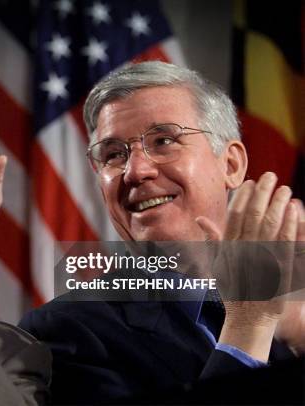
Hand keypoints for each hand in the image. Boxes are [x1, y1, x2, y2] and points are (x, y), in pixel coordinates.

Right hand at [196, 172, 299, 360]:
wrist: (248, 315)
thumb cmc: (232, 289)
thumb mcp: (216, 264)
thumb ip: (212, 239)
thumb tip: (199, 220)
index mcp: (228, 246)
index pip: (235, 214)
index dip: (243, 196)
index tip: (250, 182)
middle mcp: (244, 248)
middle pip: (253, 213)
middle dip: (262, 192)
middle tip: (270, 176)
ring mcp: (262, 256)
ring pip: (270, 222)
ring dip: (277, 203)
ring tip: (283, 188)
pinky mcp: (279, 264)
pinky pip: (285, 238)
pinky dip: (289, 222)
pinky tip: (292, 209)